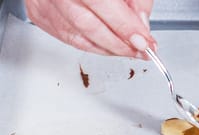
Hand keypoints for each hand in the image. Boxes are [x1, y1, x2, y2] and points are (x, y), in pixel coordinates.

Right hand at [24, 0, 155, 58]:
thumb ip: (136, 0)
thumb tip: (142, 25)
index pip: (103, 4)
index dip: (126, 28)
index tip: (145, 42)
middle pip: (90, 26)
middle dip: (120, 45)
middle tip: (141, 51)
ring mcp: (45, 4)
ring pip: (80, 38)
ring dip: (109, 49)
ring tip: (130, 50)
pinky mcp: (39, 14)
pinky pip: (69, 39)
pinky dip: (93, 46)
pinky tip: (109, 46)